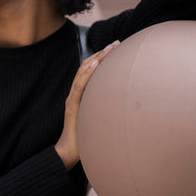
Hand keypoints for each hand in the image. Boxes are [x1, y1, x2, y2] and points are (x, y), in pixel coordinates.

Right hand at [55, 40, 119, 169]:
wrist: (69, 152)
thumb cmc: (85, 137)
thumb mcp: (98, 117)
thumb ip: (106, 108)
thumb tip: (125, 103)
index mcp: (82, 93)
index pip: (91, 69)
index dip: (102, 56)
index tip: (117, 47)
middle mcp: (76, 92)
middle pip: (87, 66)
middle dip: (102, 52)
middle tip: (118, 43)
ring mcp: (73, 97)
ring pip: (83, 72)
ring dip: (96, 58)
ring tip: (109, 49)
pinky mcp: (72, 105)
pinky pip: (79, 86)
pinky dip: (87, 73)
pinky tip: (96, 65)